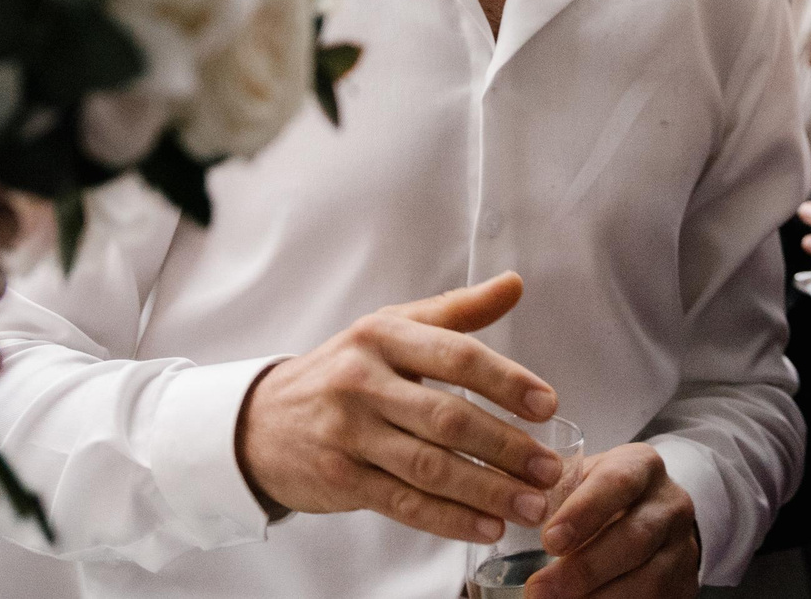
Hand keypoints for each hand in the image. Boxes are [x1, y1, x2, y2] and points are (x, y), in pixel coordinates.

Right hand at [236, 272, 564, 543]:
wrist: (260, 421)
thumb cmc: (341, 371)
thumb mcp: (388, 329)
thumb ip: (455, 312)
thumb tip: (514, 283)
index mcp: (381, 335)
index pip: (456, 355)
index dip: (507, 381)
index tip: (548, 405)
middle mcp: (362, 380)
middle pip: (447, 417)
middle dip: (506, 446)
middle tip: (550, 469)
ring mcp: (348, 432)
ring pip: (430, 466)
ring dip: (488, 489)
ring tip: (531, 504)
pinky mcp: (341, 479)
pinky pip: (405, 503)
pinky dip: (450, 519)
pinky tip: (487, 526)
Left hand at [529, 443, 698, 597]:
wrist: (657, 514)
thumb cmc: (606, 494)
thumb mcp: (586, 477)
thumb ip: (556, 488)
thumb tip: (512, 507)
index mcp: (642, 466)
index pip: (618, 483)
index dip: (583, 512)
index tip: (548, 541)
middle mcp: (670, 504)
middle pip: (634, 539)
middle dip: (583, 569)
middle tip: (539, 589)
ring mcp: (683, 547)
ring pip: (648, 580)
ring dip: (598, 598)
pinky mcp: (685, 583)